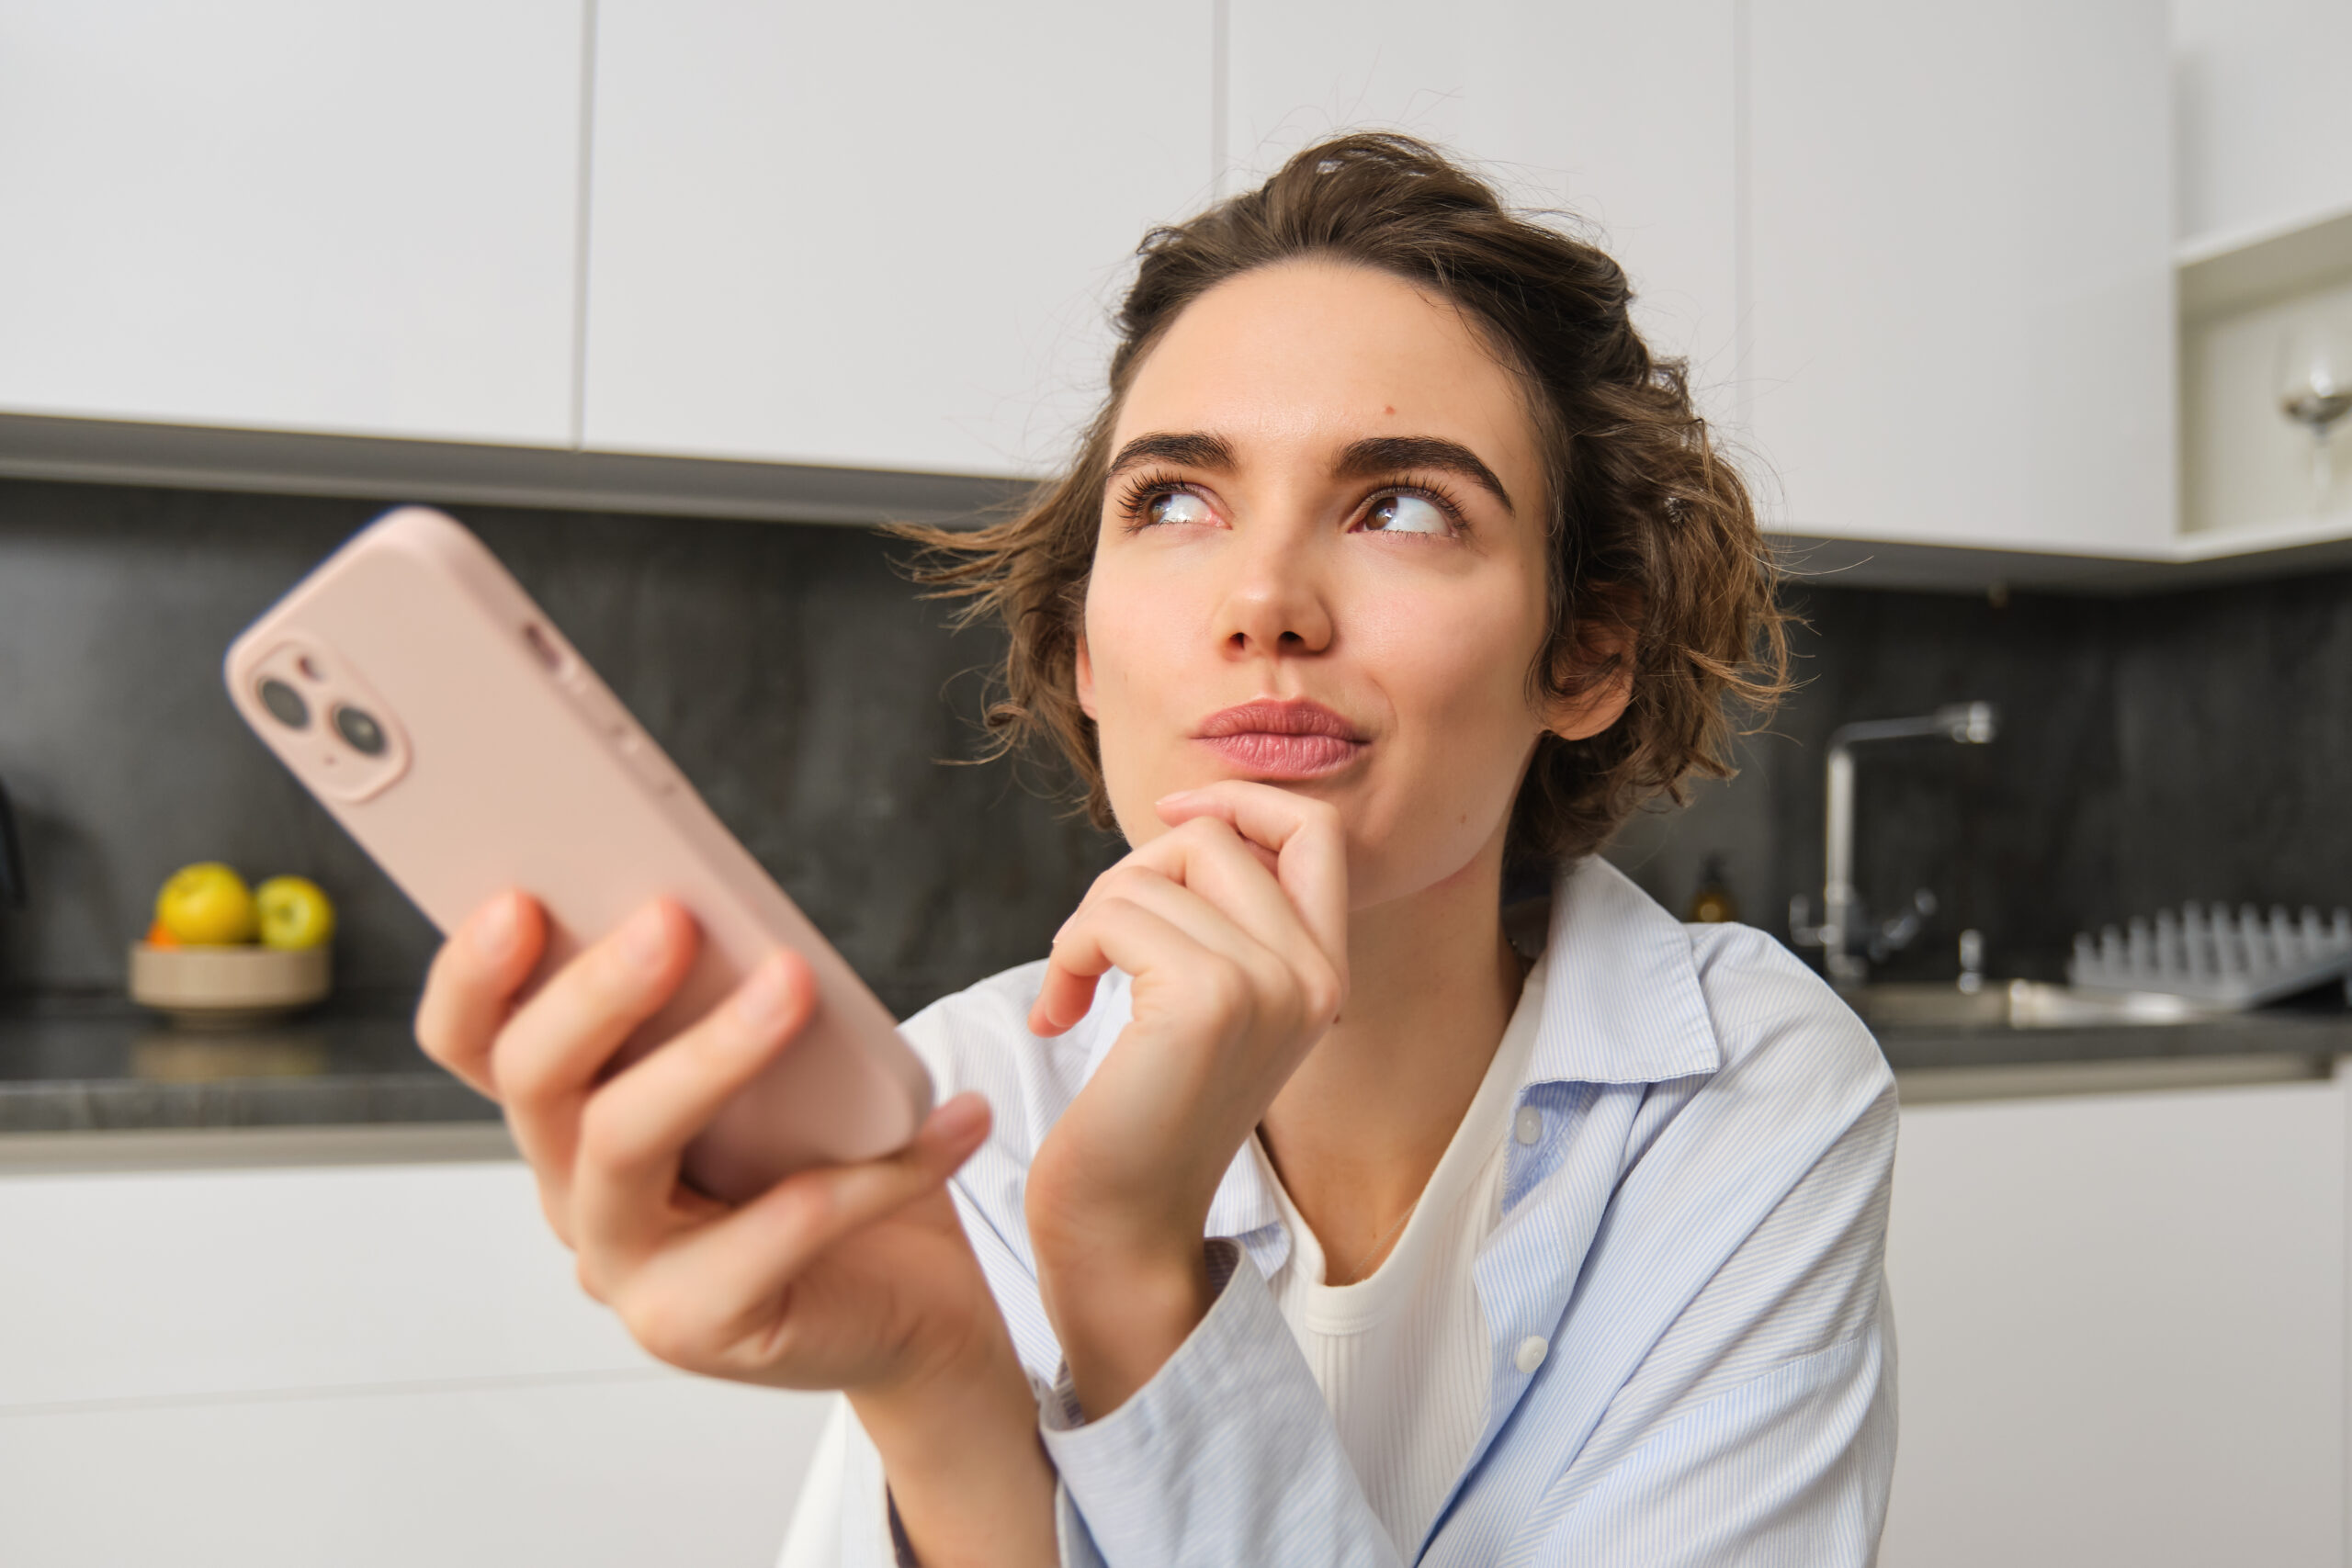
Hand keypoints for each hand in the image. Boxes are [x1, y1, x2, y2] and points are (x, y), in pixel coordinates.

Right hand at [415, 894, 1058, 1565]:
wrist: (914, 1304)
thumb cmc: (834, 1157)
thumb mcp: (780, 1062)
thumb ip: (733, 994)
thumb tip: (731, 904)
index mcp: (570, 1117)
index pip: (475, 1045)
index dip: (473, 976)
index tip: (519, 900)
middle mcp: (573, 1195)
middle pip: (534, 1083)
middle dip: (595, 992)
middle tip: (673, 918)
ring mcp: (627, 1271)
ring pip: (623, 1146)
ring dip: (710, 1054)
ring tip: (796, 983)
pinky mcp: (702, 1327)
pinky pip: (778, 1231)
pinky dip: (875, 1169)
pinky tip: (954, 1119)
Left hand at [1023, 782, 1347, 1415]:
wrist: (1123, 1233)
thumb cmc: (1145, 1119)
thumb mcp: (1212, 1008)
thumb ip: (1225, 922)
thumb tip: (1192, 818)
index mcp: (1324, 973)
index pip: (1316, 831)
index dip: (1240, 798)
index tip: (1173, 812)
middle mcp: (1313, 975)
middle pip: (1211, 837)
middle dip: (1129, 876)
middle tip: (1095, 954)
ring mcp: (1269, 984)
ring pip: (1150, 871)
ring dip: (1087, 923)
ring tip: (1074, 992)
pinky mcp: (1208, 999)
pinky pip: (1112, 915)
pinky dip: (1067, 954)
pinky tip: (1060, 1016)